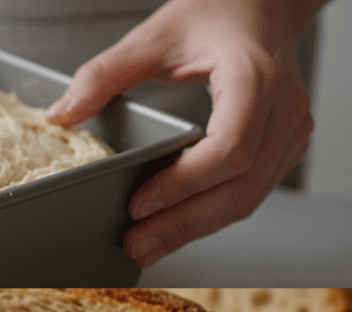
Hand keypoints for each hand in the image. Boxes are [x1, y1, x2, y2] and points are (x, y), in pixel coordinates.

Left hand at [47, 0, 324, 267]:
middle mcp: (284, 109)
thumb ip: (104, 74)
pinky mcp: (284, 145)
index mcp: (255, 79)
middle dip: (183, 223)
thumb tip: (61, 114)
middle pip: (239, 186)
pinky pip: (251, 191)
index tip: (139, 205)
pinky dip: (212, 214)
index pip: (229, 148)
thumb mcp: (153, 37)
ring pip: (248, 198)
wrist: (261, 5)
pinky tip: (176, 228)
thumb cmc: (215, 13)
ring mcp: (290, 131)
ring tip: (147, 247)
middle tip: (136, 245)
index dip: (183, 184)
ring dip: (196, 228)